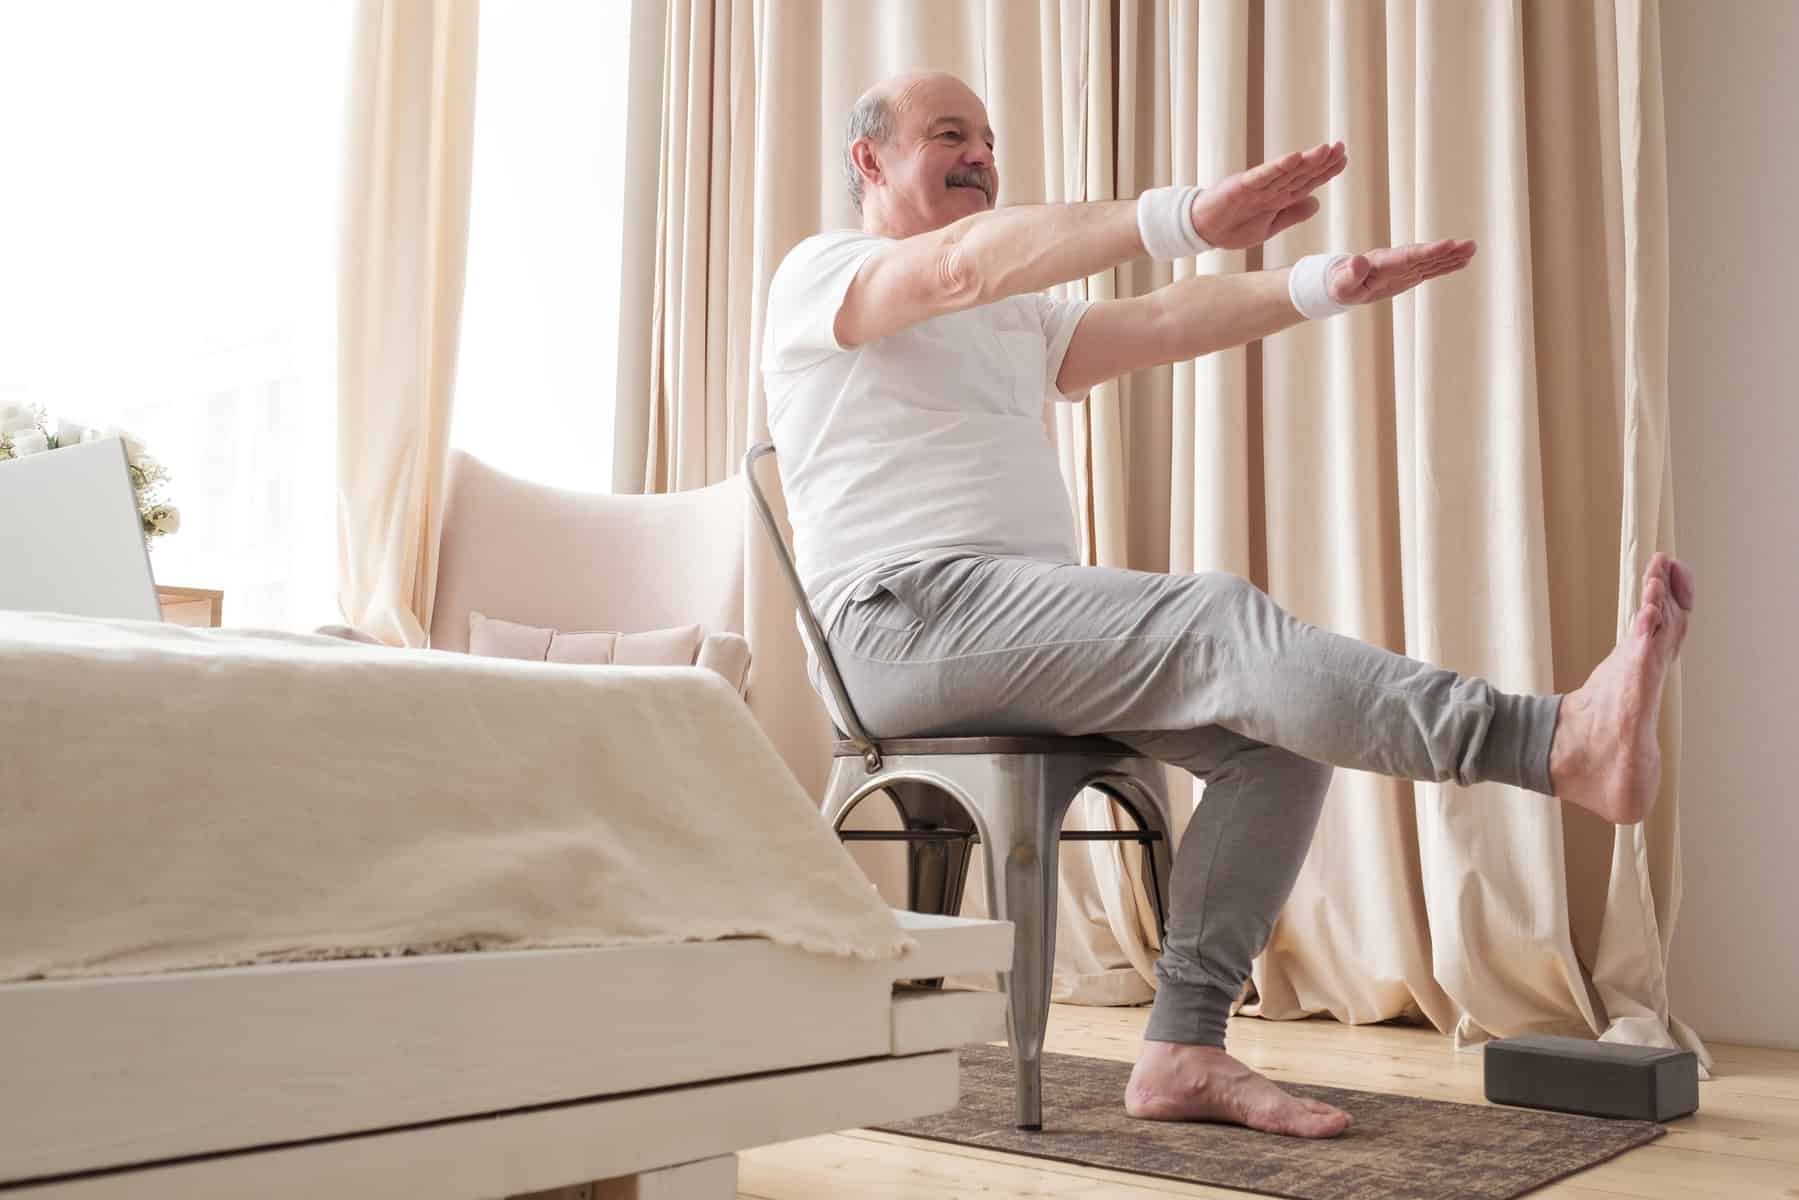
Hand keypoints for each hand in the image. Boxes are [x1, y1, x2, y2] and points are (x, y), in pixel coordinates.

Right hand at [1189, 142, 1346, 249]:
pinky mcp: (1241, 187)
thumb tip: (1317, 203)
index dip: (1326, 171)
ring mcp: (1257, 186)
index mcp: (1278, 198)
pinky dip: (1278, 167)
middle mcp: (1271, 188)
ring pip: (1286, 172)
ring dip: (1306, 160)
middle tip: (1341, 146)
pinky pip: (1263, 176)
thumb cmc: (1232, 228)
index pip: (1307, 181)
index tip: (1344, 158)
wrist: (1203, 231)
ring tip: (1325, 149)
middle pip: (1301, 173)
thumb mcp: (1268, 228)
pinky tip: (1294, 157)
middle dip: (1322, 160)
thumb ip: (1292, 214)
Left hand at [1326, 239, 1477, 304]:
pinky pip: (1431, 269)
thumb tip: (1357, 261)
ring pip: (1432, 260)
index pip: (1409, 256)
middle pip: (1425, 255)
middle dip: (1447, 250)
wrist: (1343, 284)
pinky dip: (1447, 265)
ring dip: (1452, 255)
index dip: (1428, 251)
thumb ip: (1350, 274)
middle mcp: (1398, 261)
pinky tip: (1464, 261)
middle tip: (1470, 244)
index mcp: (1383, 263)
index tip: (1447, 244)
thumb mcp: (1341, 286)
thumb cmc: (1340, 286)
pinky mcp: (1410, 274)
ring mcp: (1405, 267)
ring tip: (1473, 248)